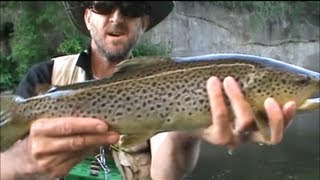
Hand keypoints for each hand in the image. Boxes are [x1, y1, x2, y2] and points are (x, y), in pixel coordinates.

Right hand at [1, 117, 118, 178]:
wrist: (21, 161)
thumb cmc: (39, 137)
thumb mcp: (46, 125)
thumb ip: (65, 121)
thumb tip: (95, 118)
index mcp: (40, 128)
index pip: (66, 126)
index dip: (86, 125)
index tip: (103, 125)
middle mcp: (43, 146)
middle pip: (76, 141)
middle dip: (98, 137)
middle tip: (114, 134)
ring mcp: (49, 162)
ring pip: (79, 152)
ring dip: (97, 145)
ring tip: (111, 138)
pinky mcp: (55, 172)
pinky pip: (77, 160)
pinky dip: (89, 153)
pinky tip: (96, 146)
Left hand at [201, 76, 296, 147]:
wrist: (188, 121)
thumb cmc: (214, 104)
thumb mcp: (233, 98)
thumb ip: (248, 90)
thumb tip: (263, 67)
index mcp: (256, 129)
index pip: (276, 132)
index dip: (287, 120)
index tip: (290, 103)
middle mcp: (246, 137)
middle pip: (269, 136)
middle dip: (274, 117)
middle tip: (270, 99)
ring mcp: (232, 138)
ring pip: (245, 123)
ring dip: (240, 99)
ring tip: (229, 79)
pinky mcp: (215, 135)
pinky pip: (221, 116)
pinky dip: (218, 97)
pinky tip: (213, 81)